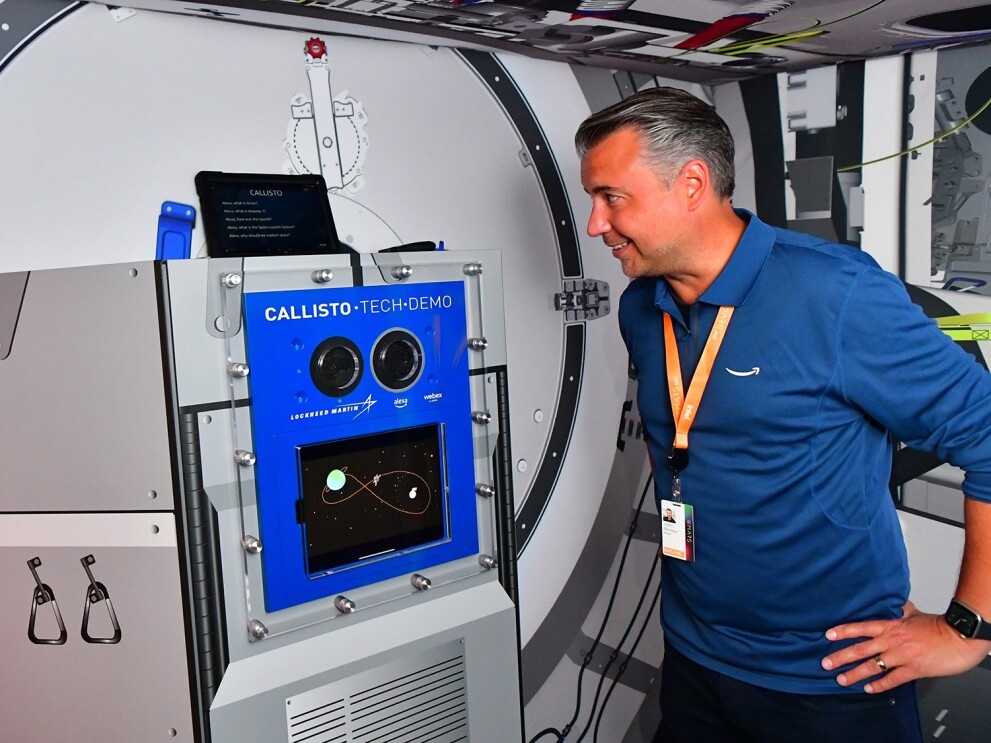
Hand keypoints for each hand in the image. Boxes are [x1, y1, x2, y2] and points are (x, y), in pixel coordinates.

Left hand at [820, 600, 990, 692]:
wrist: (959, 636)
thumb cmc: (939, 625)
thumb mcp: (915, 613)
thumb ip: (901, 610)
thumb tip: (895, 604)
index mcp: (891, 625)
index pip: (861, 627)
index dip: (843, 631)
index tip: (828, 634)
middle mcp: (892, 641)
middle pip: (860, 649)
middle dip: (840, 656)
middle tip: (825, 663)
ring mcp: (901, 656)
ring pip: (872, 666)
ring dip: (854, 674)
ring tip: (841, 680)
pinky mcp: (913, 670)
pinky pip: (892, 679)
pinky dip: (880, 685)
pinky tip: (869, 689)